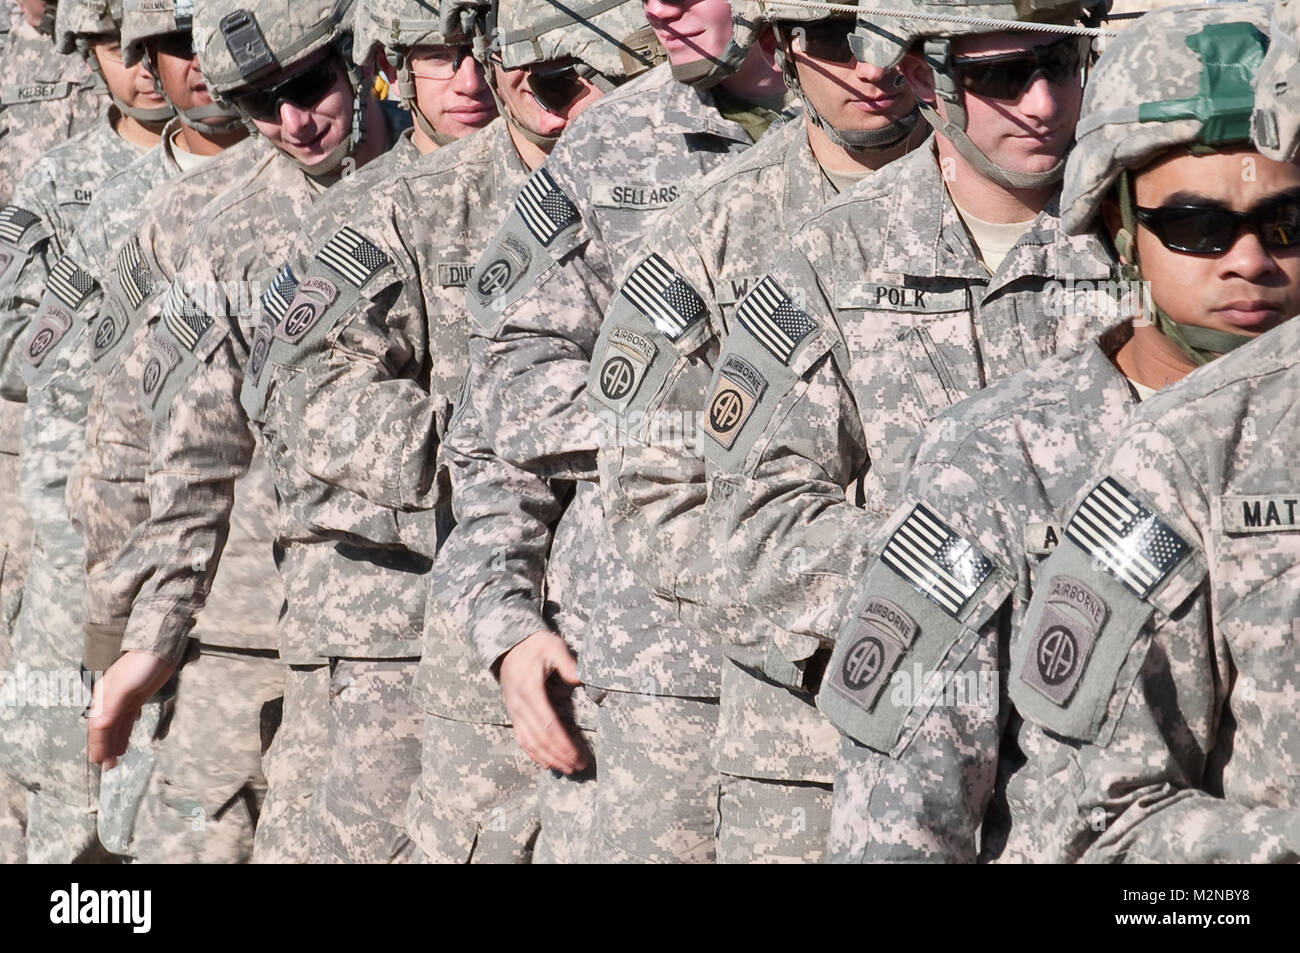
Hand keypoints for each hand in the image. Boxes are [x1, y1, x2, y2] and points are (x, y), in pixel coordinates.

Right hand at [87, 651, 175, 768]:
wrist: (159, 650)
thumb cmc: (141, 665)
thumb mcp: (125, 686)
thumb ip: (111, 706)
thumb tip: (99, 726)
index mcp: (103, 698)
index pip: (97, 727)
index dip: (98, 745)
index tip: (99, 762)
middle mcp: (109, 701)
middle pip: (104, 730)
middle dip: (103, 748)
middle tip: (106, 767)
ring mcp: (123, 701)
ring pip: (114, 728)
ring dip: (113, 744)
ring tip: (113, 762)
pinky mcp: (135, 700)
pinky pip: (126, 722)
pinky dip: (123, 735)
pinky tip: (123, 745)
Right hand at [498, 629, 585, 773]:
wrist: (510, 644)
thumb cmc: (535, 645)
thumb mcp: (553, 646)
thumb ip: (567, 663)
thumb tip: (581, 680)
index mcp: (530, 691)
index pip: (548, 725)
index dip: (563, 743)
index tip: (578, 755)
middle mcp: (519, 705)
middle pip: (540, 738)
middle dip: (560, 755)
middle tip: (579, 766)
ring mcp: (514, 711)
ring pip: (530, 742)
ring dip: (548, 758)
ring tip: (567, 769)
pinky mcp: (513, 714)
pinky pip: (521, 738)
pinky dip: (533, 754)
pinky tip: (546, 763)